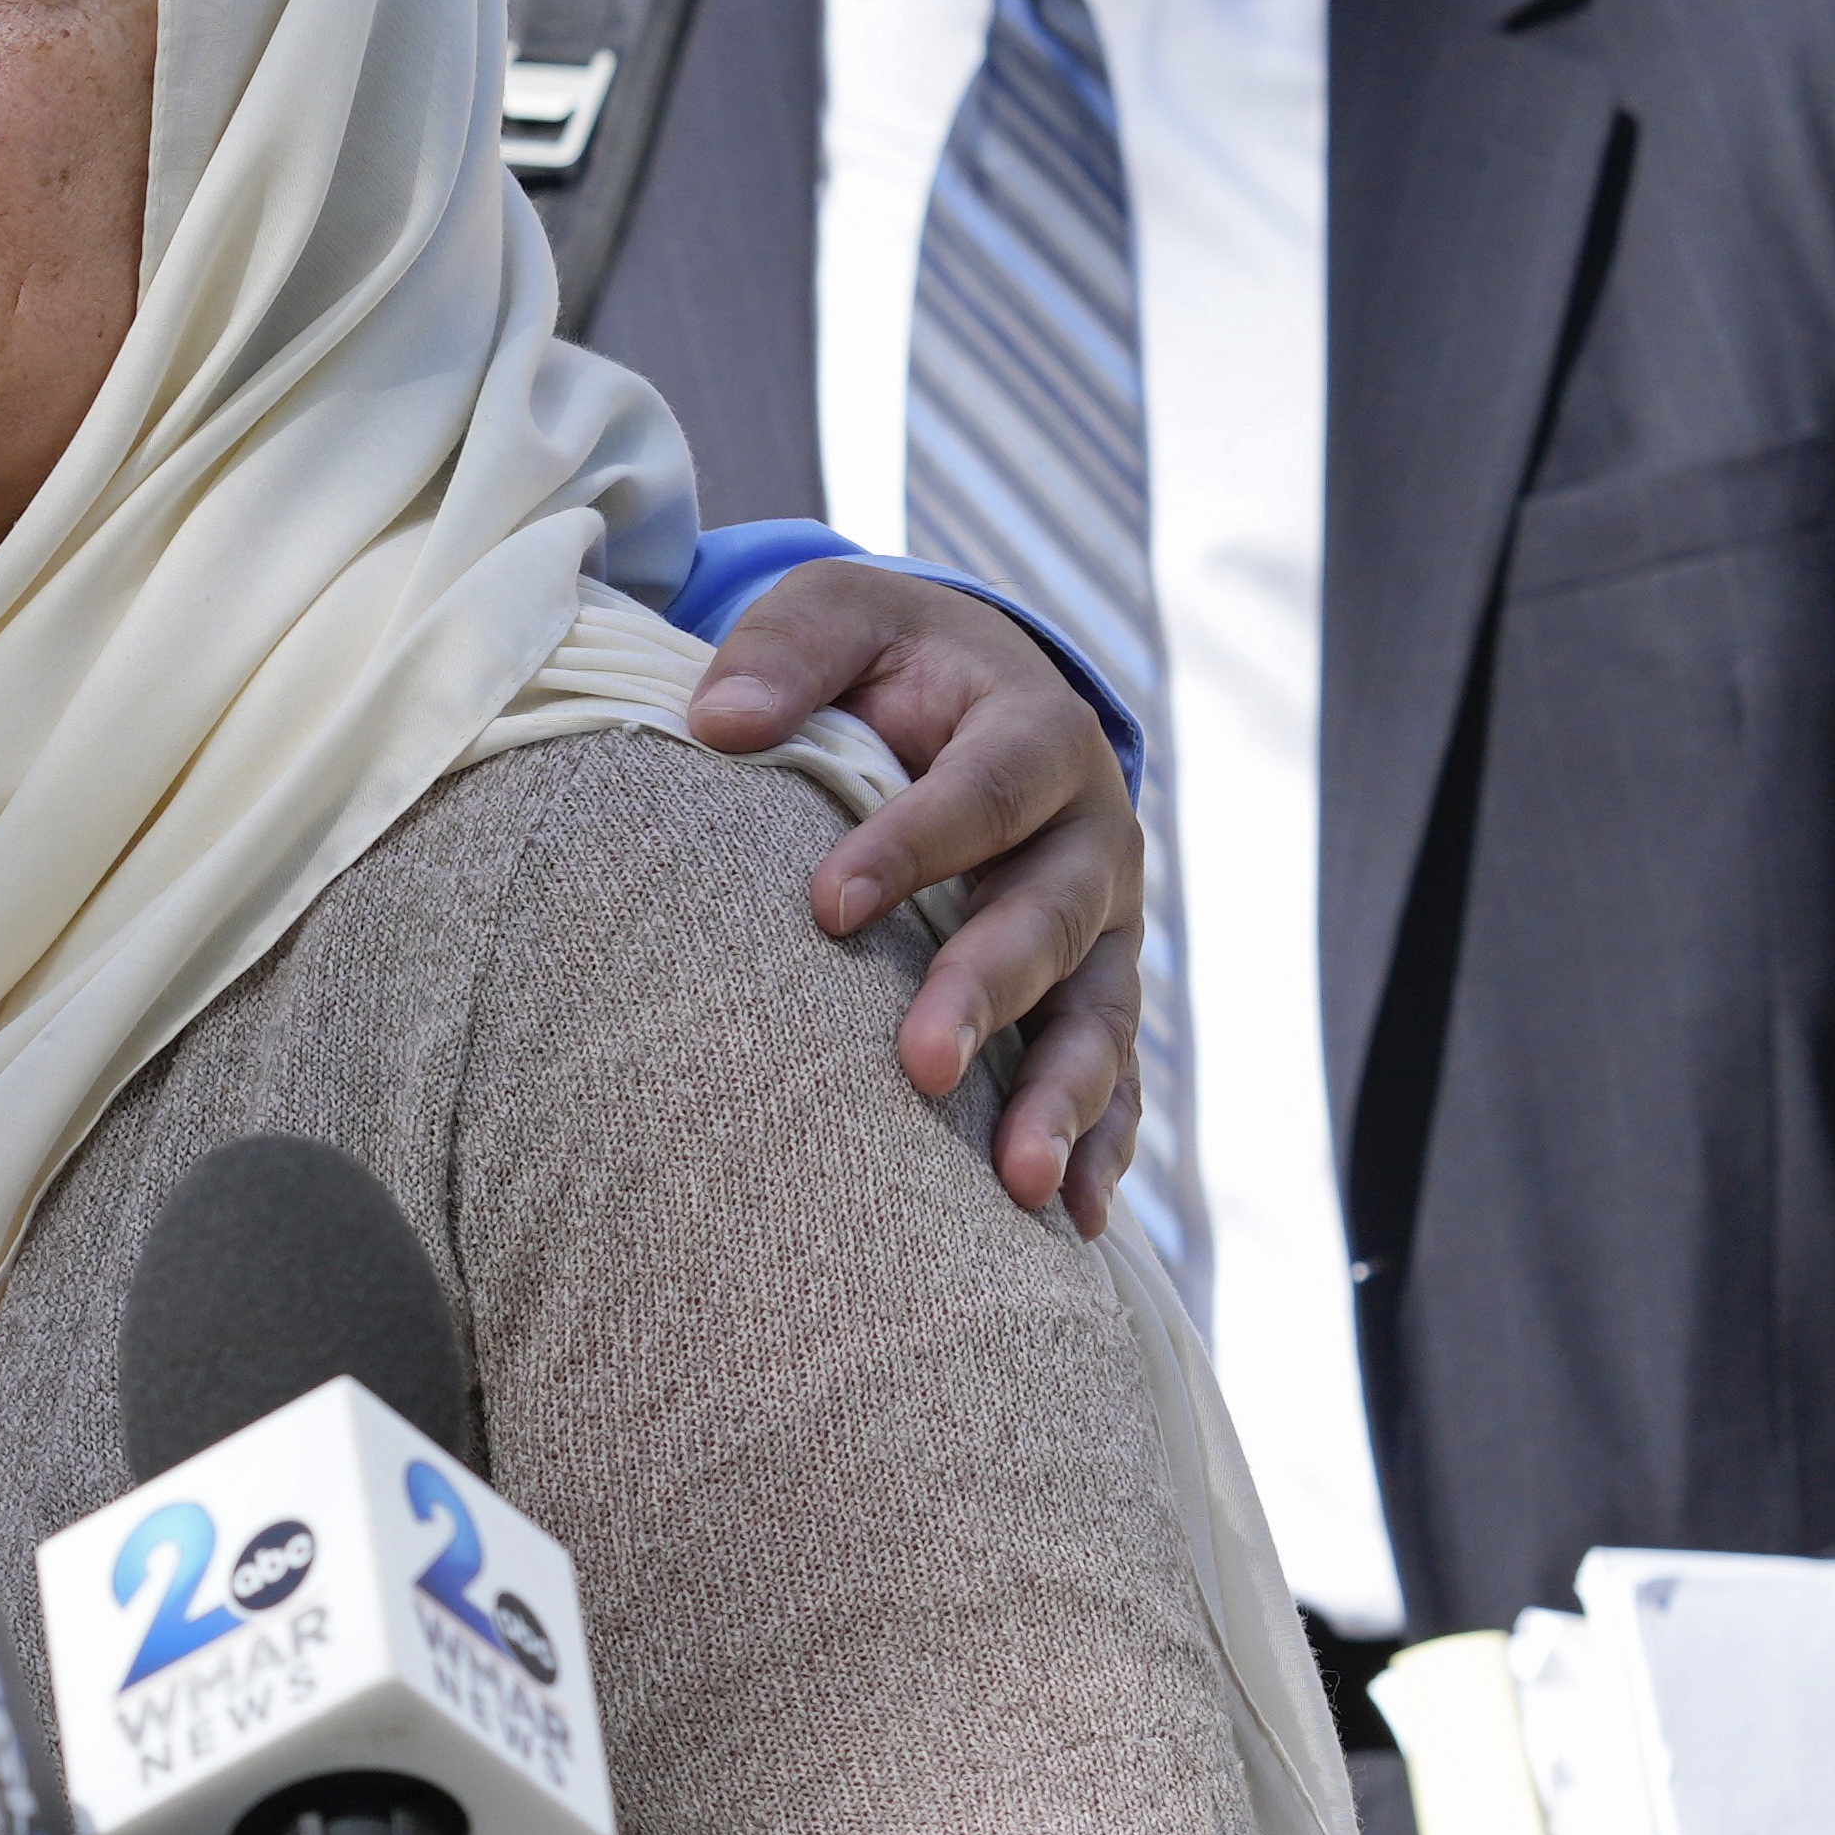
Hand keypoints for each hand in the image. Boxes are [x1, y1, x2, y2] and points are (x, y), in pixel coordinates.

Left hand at [691, 558, 1151, 1228]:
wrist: (970, 689)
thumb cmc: (887, 659)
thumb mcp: (838, 613)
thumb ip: (787, 650)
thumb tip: (719, 720)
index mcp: (1036, 734)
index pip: (988, 790)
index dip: (916, 844)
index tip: (827, 905)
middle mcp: (1091, 836)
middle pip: (1052, 917)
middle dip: (990, 990)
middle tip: (921, 1065)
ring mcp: (1105, 925)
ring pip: (1099, 1015)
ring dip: (1064, 1098)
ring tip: (1019, 1182)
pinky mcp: (1093, 990)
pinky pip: (1115, 1073)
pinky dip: (1102, 1143)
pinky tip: (1071, 1221)